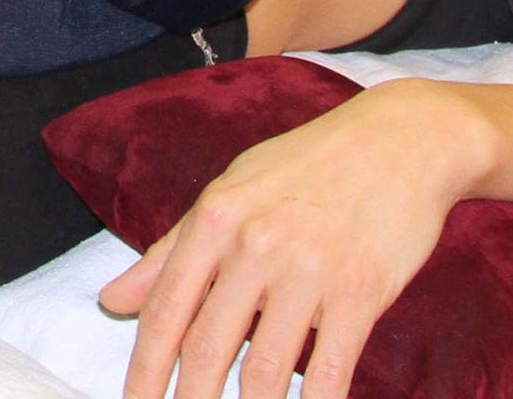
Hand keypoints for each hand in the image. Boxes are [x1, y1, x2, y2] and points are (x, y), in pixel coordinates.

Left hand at [101, 81, 481, 398]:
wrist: (400, 141)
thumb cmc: (307, 165)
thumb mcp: (229, 190)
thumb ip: (171, 251)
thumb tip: (112, 300)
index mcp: (215, 218)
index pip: (167, 310)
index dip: (145, 370)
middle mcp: (254, 245)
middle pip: (207, 348)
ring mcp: (309, 271)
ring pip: (267, 370)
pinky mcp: (359, 293)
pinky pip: (331, 370)